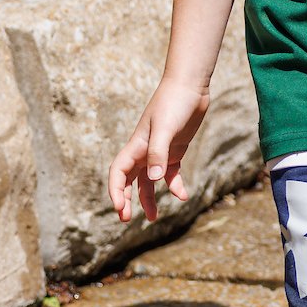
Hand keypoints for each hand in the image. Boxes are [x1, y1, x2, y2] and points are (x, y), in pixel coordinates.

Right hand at [108, 80, 210, 222]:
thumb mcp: (166, 128)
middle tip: (126, 219)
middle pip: (129, 180)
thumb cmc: (174, 103)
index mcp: (136, 146)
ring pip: (148, 181)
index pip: (118, 172)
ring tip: (153, 218)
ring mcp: (159, 151)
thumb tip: (154, 179)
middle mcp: (144, 150)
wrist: (191, 86)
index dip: (115, 191)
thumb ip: (159, 153)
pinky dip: (174, 186)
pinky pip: (170, 174)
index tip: (120, 209)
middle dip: (125, 199)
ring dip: (148, 199)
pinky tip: (182, 196)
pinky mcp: (175, 150)